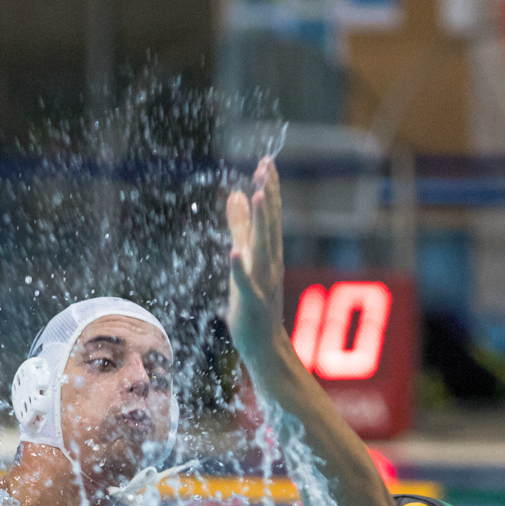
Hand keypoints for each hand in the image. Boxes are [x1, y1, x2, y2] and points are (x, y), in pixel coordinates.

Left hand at [225, 157, 286, 359]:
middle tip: (266, 167)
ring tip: (259, 194)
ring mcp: (263, 282)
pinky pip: (245, 284)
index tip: (266, 160)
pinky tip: (234, 252)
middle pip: (270, 224)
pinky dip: (240, 268)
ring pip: (263, 247)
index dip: (269, 187)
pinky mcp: (251, 302)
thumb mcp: (245, 257)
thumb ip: (241, 226)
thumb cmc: (254, 300)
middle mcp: (270, 262)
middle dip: (269, 194)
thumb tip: (236, 194)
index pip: (271, 215)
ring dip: (262, 222)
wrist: (265, 344)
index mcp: (268, 251)